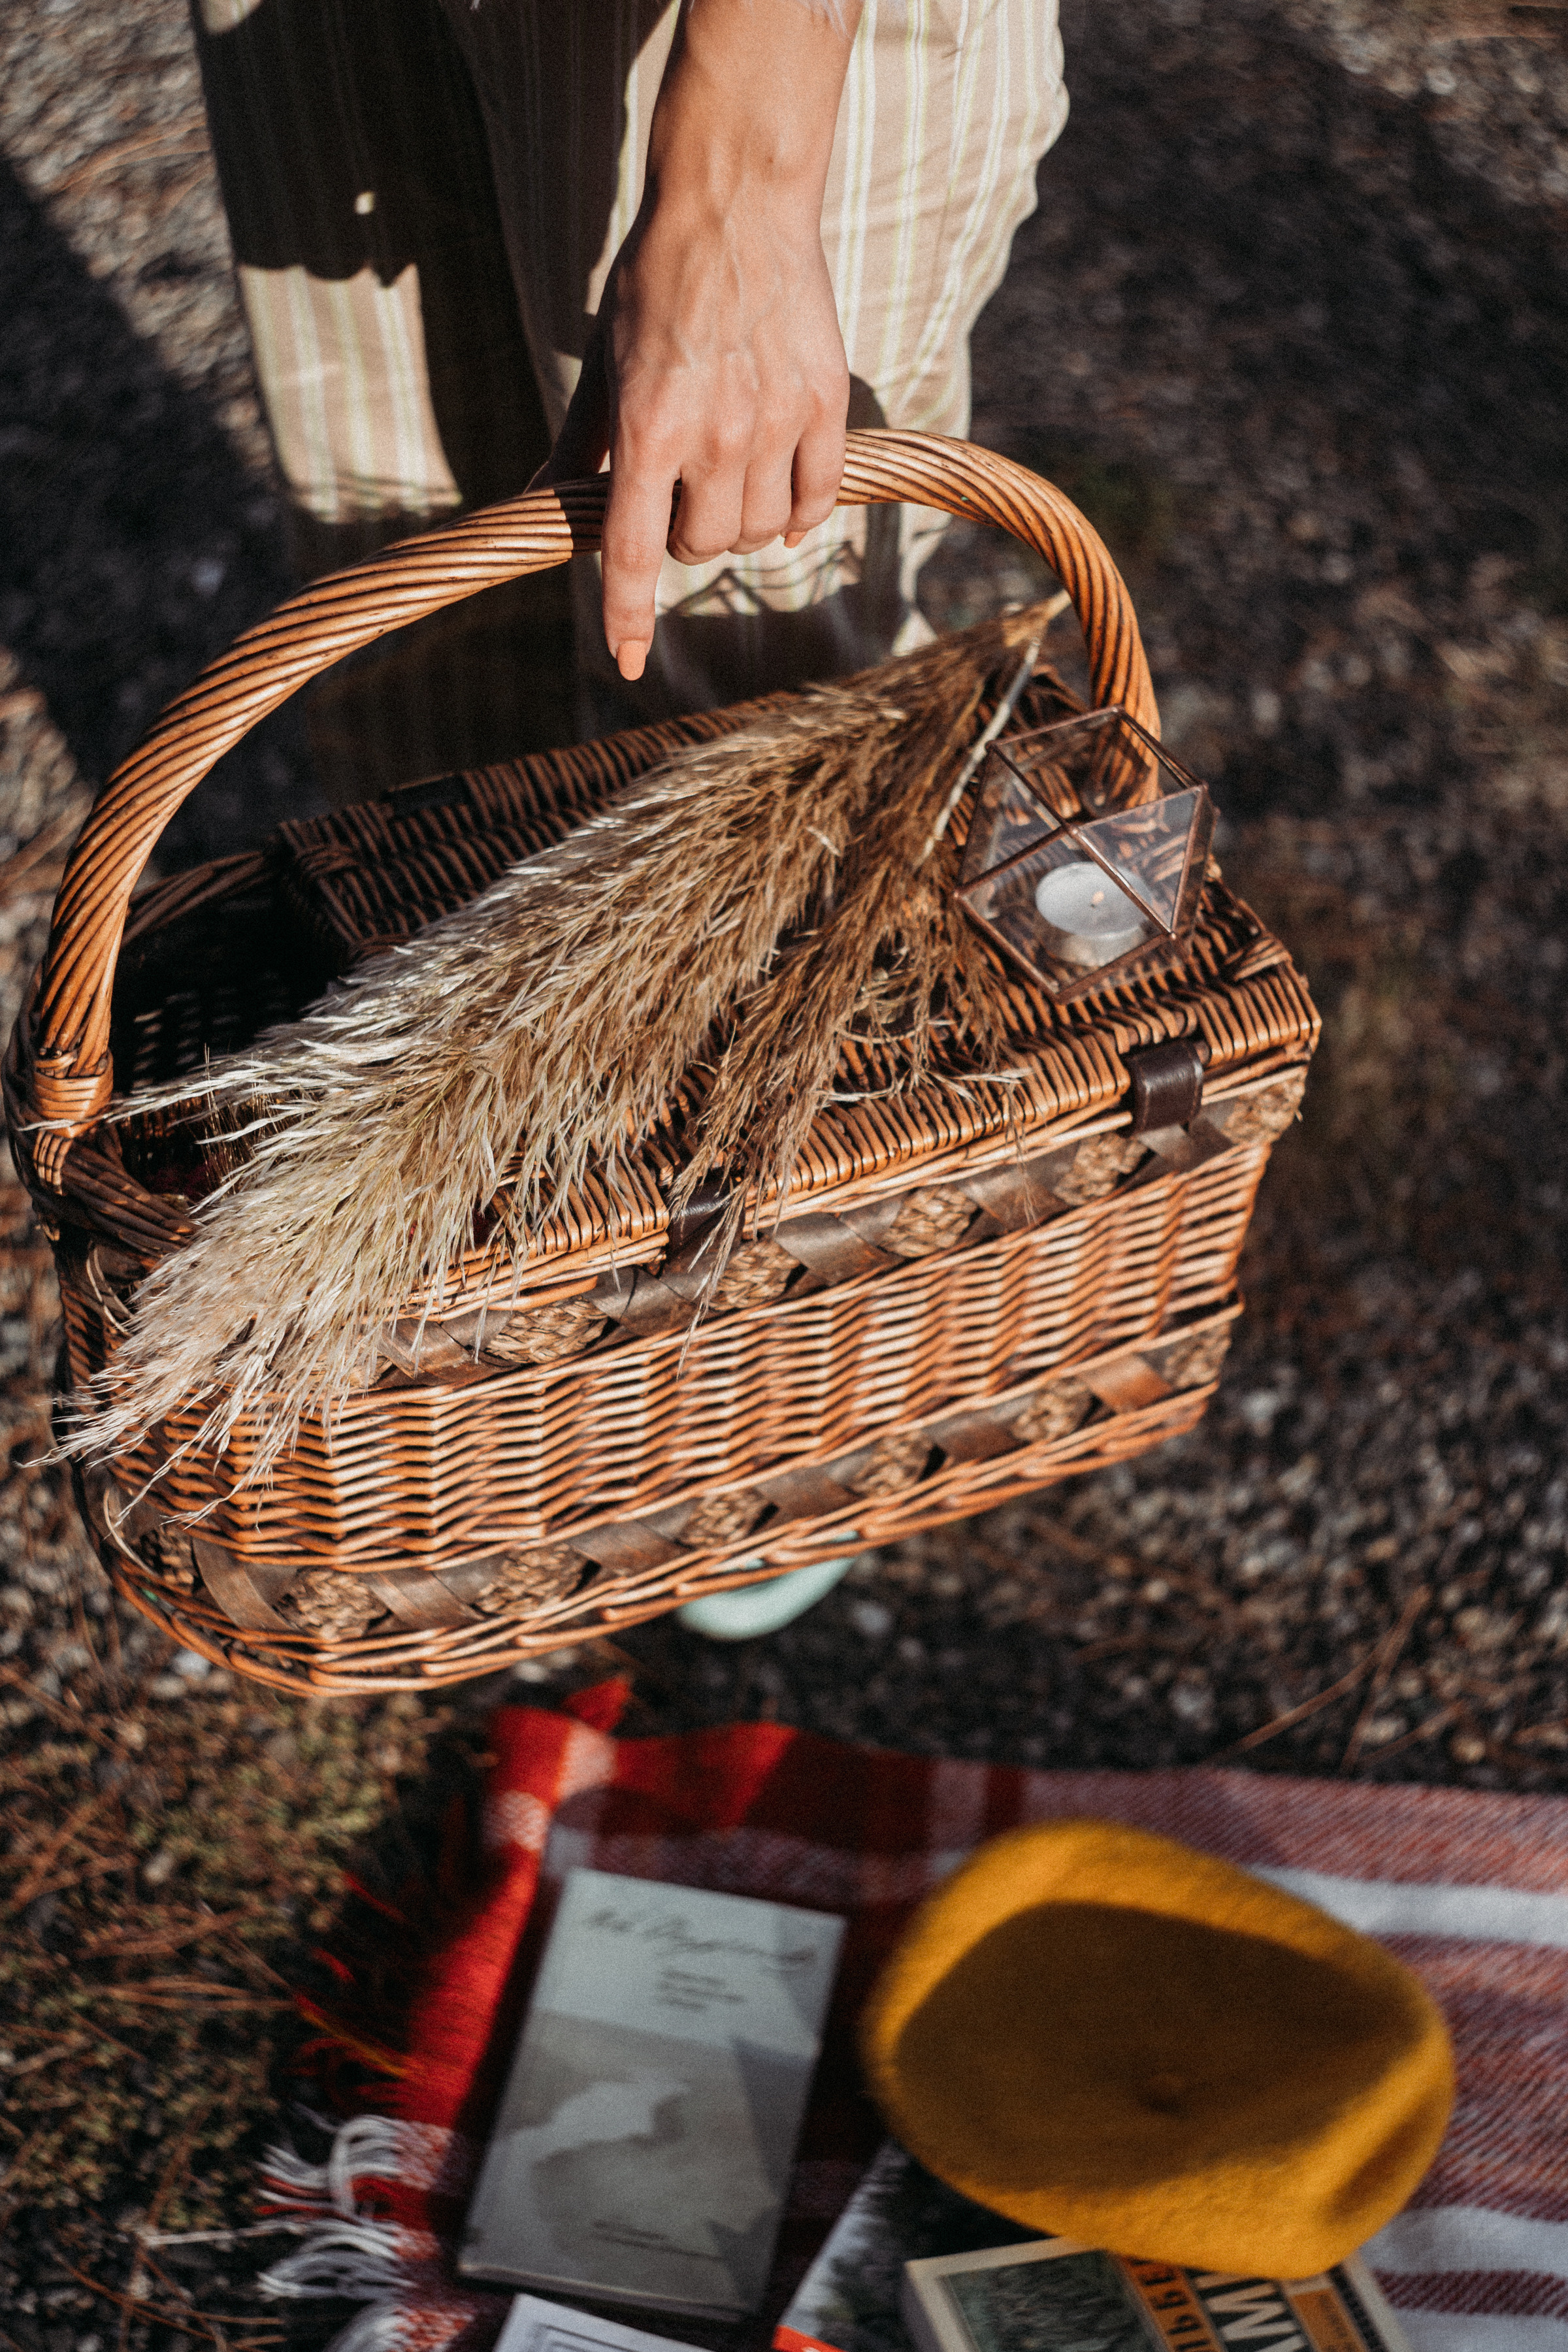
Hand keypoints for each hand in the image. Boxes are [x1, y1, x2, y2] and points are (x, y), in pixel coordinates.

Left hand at [537, 0, 860, 682]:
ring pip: (758, 536)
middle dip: (683, 536)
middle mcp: (714, 435)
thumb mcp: (602, 364)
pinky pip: (816, 502)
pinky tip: (783, 505)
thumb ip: (577, 444)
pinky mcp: (825, 405)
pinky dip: (798, 518)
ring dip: (738, 527)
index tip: (627, 665)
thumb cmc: (654, 283)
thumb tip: (539, 507)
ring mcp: (776, 422)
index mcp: (647, 428)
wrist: (735, 202)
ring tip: (727, 481)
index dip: (627, 617)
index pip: (630, 552)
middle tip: (679, 491)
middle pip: (700, 548)